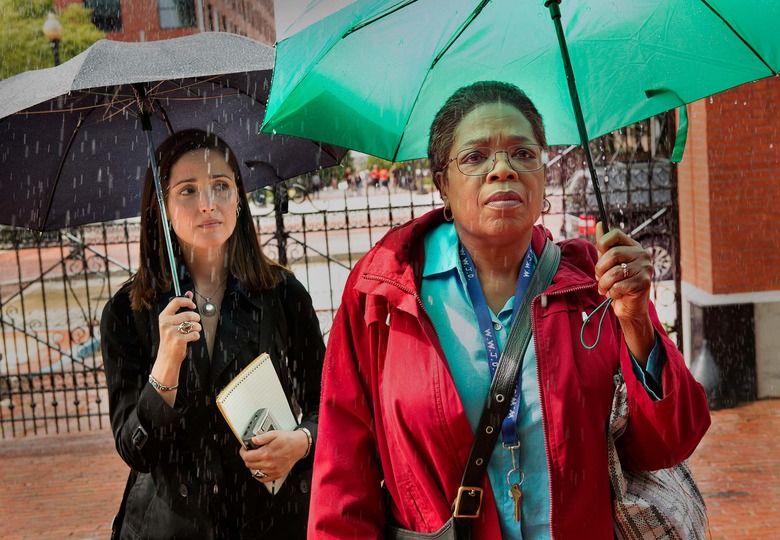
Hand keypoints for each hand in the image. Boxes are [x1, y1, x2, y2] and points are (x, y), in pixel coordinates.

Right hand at [156, 292, 200, 367]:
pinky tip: (190, 339)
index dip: (188, 301)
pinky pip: (195, 334)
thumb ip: (181, 308)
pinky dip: (196, 337)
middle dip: (196, 319)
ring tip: (191, 332)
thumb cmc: (170, 339)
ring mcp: (171, 332)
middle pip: (189, 314)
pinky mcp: (178, 340)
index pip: (176, 301)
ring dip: (197, 328)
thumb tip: (189, 294)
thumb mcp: (172, 322)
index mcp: (164, 317)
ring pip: (194, 324)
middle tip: (194, 324)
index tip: (193, 306)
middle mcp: (166, 323)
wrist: (167, 357)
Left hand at [240, 429, 308, 482]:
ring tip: (255, 459)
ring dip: (252, 466)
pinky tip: (260, 468)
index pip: (247, 457)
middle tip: (250, 453)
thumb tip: (253, 440)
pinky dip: (258, 474)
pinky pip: (262, 479)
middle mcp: (269, 464)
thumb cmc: (288, 439)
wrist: (300, 445)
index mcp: (266, 453)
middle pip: (249, 465)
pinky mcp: (277, 474)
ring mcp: (273, 471)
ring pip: (254, 472)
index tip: (244, 449)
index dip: (243, 452)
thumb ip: (262, 437)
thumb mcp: (274, 434)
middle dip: (247, 458)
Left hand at [595, 222, 655, 363]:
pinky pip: (618, 286)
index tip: (600, 255)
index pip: (615, 234)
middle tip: (600, 278)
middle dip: (600, 269)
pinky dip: (612, 293)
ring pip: (614, 272)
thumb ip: (604, 245)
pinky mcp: (644, 283)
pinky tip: (616, 294)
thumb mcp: (608, 262)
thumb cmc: (618, 282)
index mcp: (632, 246)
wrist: (629, 307)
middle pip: (612, 254)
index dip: (602, 243)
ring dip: (604, 284)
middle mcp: (642, 254)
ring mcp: (645, 268)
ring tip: (605, 288)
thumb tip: (599, 224)